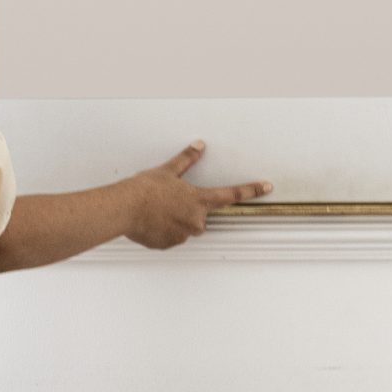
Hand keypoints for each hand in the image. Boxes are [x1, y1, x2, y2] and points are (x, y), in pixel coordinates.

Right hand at [124, 140, 272, 249]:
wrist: (124, 208)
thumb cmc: (145, 190)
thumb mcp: (168, 170)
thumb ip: (186, 160)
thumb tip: (198, 146)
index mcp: (199, 200)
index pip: (231, 194)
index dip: (251, 190)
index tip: (266, 187)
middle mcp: (195, 220)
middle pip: (201, 216)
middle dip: (189, 210)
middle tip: (169, 201)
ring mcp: (183, 235)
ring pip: (185, 228)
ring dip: (175, 221)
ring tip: (156, 211)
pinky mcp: (169, 245)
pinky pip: (171, 238)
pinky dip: (164, 231)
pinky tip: (151, 222)